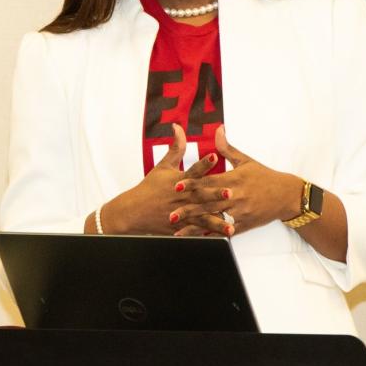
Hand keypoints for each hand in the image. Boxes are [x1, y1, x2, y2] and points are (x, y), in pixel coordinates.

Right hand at [89, 124, 224, 235]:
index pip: (193, 169)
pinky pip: (196, 232)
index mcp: (179, 181)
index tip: (215, 156)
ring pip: (202, 218)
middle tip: (231, 192)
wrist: (134, 212)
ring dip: (216, 222)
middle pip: (200, 195)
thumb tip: (178, 127)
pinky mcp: (180, 227)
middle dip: (215, 194)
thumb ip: (175, 148)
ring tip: (231, 225)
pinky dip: (208, 236)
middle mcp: (181, 197)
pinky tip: (221, 238)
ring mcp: (181, 213)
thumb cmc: (149, 187)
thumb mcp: (162, 166)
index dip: (204, 162)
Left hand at [169, 125, 304, 236]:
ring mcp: (240, 212)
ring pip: (214, 219)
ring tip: (179, 232)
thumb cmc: (264, 176)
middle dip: (189, 209)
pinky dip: (212, 235)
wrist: (286, 195)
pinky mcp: (245, 224)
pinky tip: (199, 240)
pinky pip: (226, 231)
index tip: (176, 186)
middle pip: (208, 203)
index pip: (209, 181)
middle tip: (171, 214)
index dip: (192, 184)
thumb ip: (227, 148)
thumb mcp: (246, 160)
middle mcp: (235, 196)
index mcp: (234, 179)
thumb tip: (217, 129)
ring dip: (196, 226)